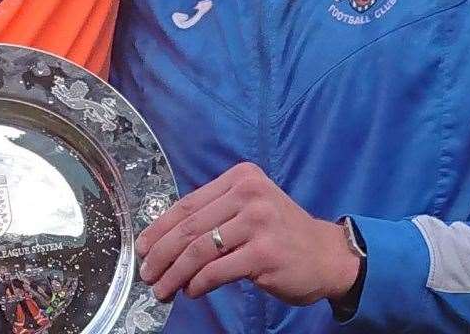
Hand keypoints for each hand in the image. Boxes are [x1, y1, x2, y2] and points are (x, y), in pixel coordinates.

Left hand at [135, 163, 358, 305]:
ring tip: (162, 289)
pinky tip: (190, 290)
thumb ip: (215, 214)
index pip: (188, 203)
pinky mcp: (264, 253)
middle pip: (189, 226)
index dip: (160, 228)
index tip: (142, 247)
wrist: (327, 255)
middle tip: (147, 273)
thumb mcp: (251, 209)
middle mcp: (249, 194)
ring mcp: (258, 222)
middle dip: (161, 253)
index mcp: (241, 178)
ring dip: (174, 273)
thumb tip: (165, 238)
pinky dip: (197, 283)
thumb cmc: (281, 233)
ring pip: (199, 250)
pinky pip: (217, 270)